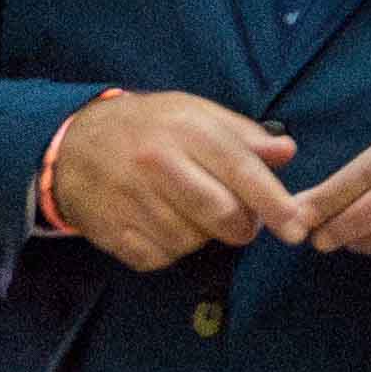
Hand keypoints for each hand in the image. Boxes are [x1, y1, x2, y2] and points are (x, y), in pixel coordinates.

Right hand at [49, 90, 306, 269]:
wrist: (74, 144)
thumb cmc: (148, 127)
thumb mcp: (195, 114)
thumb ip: (243, 135)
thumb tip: (287, 152)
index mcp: (185, 130)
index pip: (240, 169)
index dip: (273, 202)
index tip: (296, 227)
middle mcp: (157, 164)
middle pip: (221, 215)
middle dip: (242, 226)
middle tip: (239, 219)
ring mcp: (131, 200)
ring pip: (193, 241)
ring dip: (202, 235)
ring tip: (187, 210)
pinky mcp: (112, 232)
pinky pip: (161, 258)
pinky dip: (170, 249)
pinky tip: (160, 223)